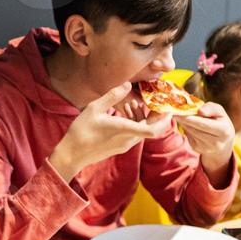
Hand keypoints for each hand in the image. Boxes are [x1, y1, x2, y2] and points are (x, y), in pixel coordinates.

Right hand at [49, 83, 169, 180]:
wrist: (71, 155)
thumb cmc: (81, 131)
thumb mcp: (94, 108)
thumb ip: (113, 95)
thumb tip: (128, 84)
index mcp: (124, 130)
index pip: (153, 130)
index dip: (164, 120)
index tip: (169, 109)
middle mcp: (128, 140)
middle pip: (151, 129)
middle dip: (154, 114)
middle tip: (153, 100)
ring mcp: (124, 145)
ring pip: (142, 131)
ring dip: (142, 118)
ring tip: (131, 103)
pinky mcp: (119, 147)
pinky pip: (134, 135)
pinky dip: (134, 123)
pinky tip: (123, 112)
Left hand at [177, 102, 236, 176]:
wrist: (222, 141)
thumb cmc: (220, 122)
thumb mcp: (220, 112)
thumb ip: (212, 108)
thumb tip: (200, 111)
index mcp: (224, 131)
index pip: (205, 124)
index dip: (192, 119)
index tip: (181, 113)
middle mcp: (216, 142)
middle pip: (195, 128)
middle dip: (184, 119)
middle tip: (174, 111)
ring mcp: (205, 147)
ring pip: (190, 131)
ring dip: (184, 122)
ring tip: (182, 115)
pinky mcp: (197, 148)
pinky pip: (188, 135)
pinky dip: (187, 128)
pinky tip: (190, 124)